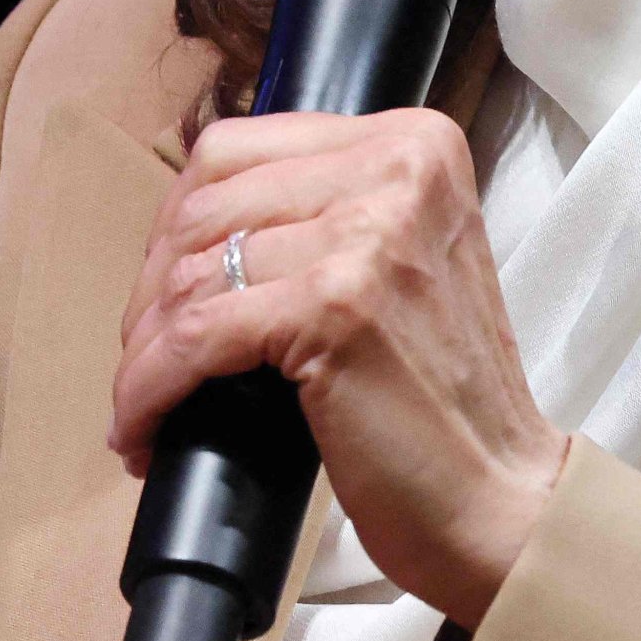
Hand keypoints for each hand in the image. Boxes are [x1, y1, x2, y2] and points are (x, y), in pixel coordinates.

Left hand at [110, 107, 566, 626]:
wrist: (500, 497)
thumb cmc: (441, 399)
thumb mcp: (398, 263)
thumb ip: (324, 215)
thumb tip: (194, 231)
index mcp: (414, 143)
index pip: (238, 148)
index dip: (178, 222)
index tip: (163, 288)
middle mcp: (396, 168)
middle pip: (206, 202)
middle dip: (153, 287)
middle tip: (145, 355)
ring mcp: (368, 233)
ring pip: (192, 270)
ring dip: (145, 346)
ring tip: (142, 400)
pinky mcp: (335, 306)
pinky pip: (196, 336)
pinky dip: (151, 386)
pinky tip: (140, 427)